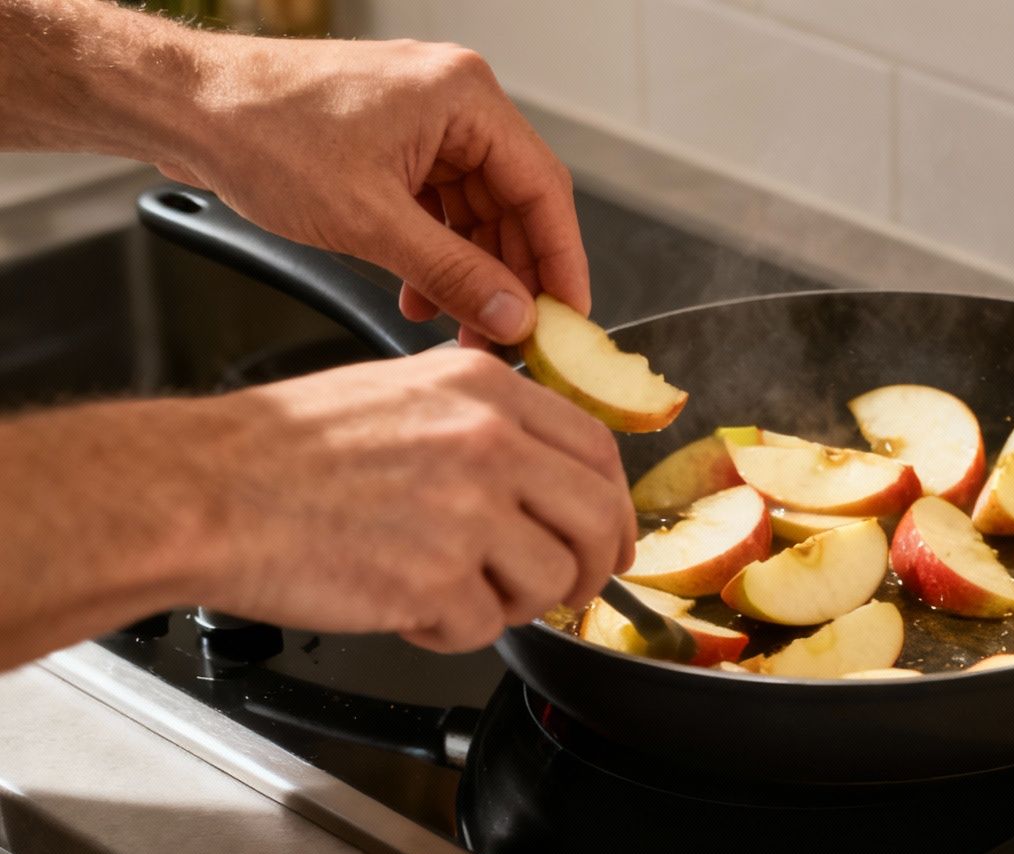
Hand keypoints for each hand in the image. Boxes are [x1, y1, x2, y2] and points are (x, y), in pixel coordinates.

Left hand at [161, 35, 588, 347]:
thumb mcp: (368, 221)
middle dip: (510, 275)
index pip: (543, 189)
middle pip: (514, 202)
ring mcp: (424, 118)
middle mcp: (454, 99)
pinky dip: (436, 251)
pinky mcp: (396, 138)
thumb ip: (453, 274)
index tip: (569, 318)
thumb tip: (512, 316)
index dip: (561, 261)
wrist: (182, 106)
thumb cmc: (259, 133)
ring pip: (476, 210)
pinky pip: (439, 204)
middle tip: (511, 335)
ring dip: (470, 270)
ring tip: (456, 323)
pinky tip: (420, 294)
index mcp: (464, 96)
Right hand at [190, 350, 635, 651]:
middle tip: (568, 591)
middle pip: (598, 521)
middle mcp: (488, 443)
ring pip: (550, 582)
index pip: (597, 452)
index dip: (614, 508)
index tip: (609, 538)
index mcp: (485, 391)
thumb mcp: (400, 394)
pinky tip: (404, 605)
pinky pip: (484, 627)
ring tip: (448, 589)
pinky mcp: (438, 577)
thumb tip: (545, 473)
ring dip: (511, 603)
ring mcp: (469, 510)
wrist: (205, 490)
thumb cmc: (282, 450)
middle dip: (591, 569)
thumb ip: (482, 423)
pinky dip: (449, 632)